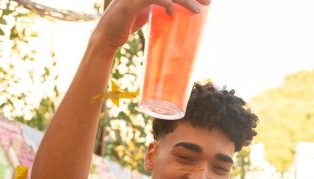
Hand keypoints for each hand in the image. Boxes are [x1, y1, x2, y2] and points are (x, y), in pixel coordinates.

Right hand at [93, 0, 209, 52]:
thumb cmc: (125, 26)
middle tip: (208, 2)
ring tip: (197, 10)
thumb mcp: (145, 12)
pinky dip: (165, 3)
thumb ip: (157, 5)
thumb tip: (176, 7)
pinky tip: (172, 13)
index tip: (204, 0)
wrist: (106, 39)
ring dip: (184, 0)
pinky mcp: (130, 4)